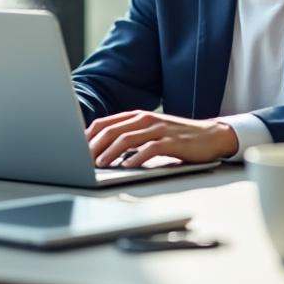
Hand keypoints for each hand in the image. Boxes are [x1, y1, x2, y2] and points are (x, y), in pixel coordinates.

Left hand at [85, 110, 237, 166]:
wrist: (210, 136)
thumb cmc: (177, 138)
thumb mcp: (150, 133)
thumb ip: (129, 136)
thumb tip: (100, 151)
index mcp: (137, 116)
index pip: (104, 123)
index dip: (87, 136)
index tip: (74, 150)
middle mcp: (146, 119)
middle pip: (112, 130)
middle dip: (94, 147)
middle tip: (82, 161)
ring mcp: (159, 129)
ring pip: (127, 139)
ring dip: (110, 153)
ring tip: (99, 165)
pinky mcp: (171, 141)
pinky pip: (149, 149)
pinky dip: (135, 158)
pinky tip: (127, 167)